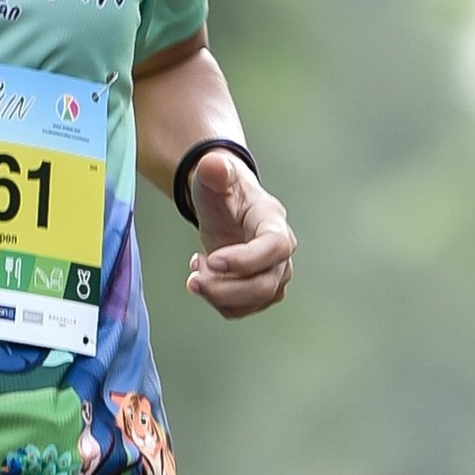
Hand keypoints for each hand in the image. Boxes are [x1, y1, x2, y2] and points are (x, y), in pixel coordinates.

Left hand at [184, 149, 295, 317]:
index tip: (212, 260)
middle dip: (225, 288)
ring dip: (219, 296)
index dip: (246, 260)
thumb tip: (213, 165)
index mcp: (273, 221)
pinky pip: (242, 309)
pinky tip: (205, 278)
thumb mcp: (214, 174)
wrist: (224, 206)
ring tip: (195, 274)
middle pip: (266, 284)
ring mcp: (274, 273)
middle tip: (194, 278)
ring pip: (255, 301)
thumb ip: (214, 169)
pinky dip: (218, 301)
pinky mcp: (260, 289)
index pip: (275, 247)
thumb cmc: (223, 189)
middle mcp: (280, 251)